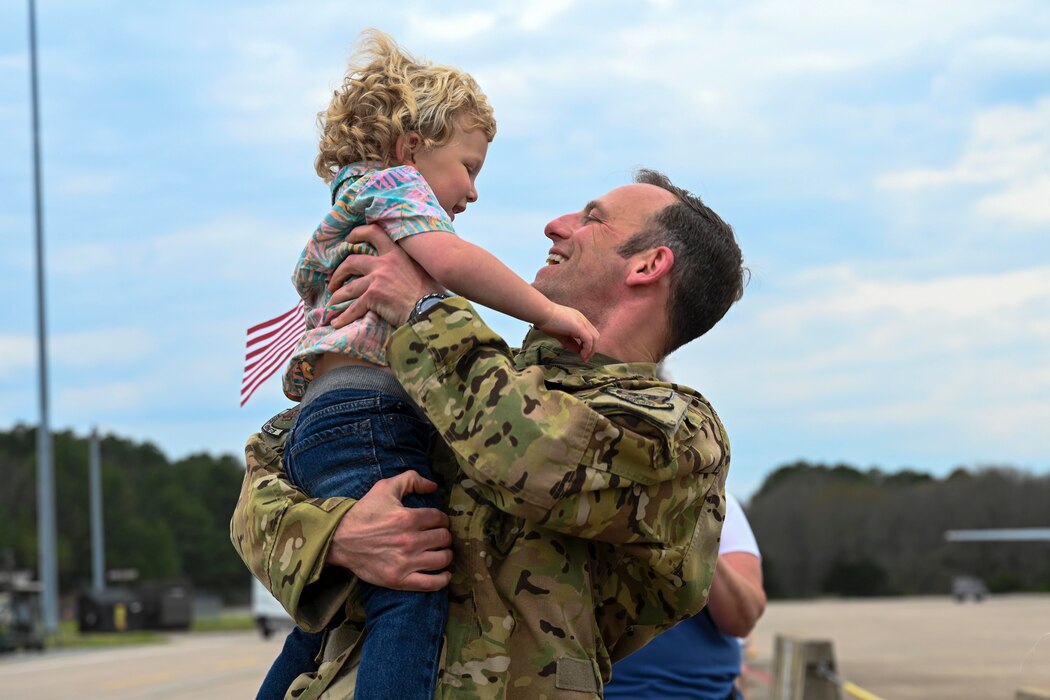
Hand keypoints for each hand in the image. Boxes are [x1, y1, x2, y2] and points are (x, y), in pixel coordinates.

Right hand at [325, 470, 452, 591]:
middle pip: (444, 538)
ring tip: (439, 552)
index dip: (442, 519)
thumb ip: (410, 479)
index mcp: (408, 518)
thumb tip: (433, 486)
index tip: (437, 523)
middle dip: (444, 536)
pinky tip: (444, 574)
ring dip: (445, 554)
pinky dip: (442, 579)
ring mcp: (405, 562)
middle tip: (437, 537)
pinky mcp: (399, 580)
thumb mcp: (384, 488)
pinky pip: (431, 583)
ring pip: (442, 559)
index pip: (440, 519)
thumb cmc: (363, 513)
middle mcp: (409, 541)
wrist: (339, 540)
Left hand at [326, 224, 442, 327]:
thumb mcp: (421, 269)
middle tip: (334, 281)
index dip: (357, 234)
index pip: (373, 232)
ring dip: (338, 296)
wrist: (430, 309)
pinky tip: (337, 323)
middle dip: (339, 272)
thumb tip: (403, 269)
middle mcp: (384, 262)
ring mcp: (377, 278)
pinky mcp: (373, 296)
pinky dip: (343, 317)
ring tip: (333, 303)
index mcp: (396, 253)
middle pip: (351, 261)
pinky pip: (353, 307)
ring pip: (348, 287)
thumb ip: (407, 264)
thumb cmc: (430, 293)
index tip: (348, 240)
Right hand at [536, 303, 598, 360]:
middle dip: (592, 349)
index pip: (590, 334)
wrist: (542, 313)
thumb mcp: (561, 335)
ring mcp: (582, 322)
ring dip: (591, 350)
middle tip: (585, 358)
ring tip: (583, 358)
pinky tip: (581, 355)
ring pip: (595, 338)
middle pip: (595, 336)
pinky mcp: (580, 327)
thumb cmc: (548, 322)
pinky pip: (589, 340)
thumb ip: (570, 342)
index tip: (582, 354)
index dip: (588, 345)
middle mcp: (583, 320)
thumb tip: (577, 351)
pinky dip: (587, 349)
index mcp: (579, 320)